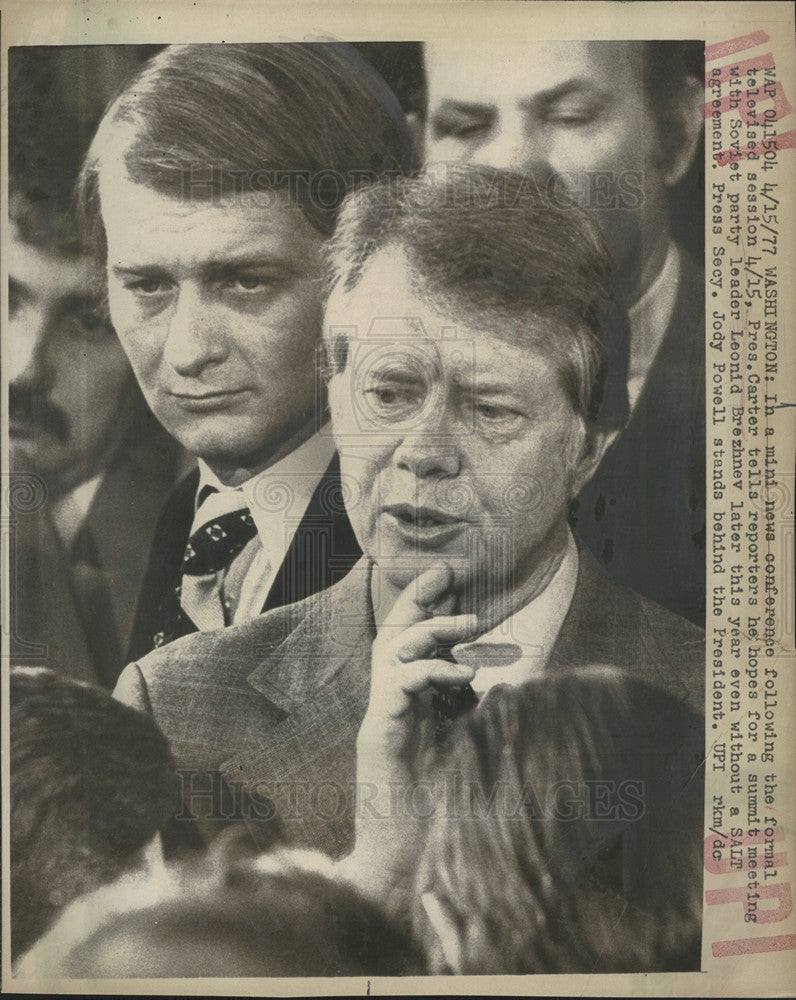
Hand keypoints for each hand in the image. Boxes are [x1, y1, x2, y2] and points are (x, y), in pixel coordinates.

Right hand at [347, 565, 476, 906]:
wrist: (405, 859)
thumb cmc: (437, 810)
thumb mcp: (464, 748)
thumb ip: (471, 714)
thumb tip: (498, 684)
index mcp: (409, 703)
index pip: (412, 642)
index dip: (428, 607)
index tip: (451, 580)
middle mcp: (389, 703)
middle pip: (393, 633)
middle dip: (418, 598)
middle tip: (447, 571)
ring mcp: (381, 716)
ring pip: (391, 650)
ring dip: (432, 629)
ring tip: (473, 622)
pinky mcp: (377, 734)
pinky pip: (398, 687)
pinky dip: (431, 672)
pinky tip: (463, 675)